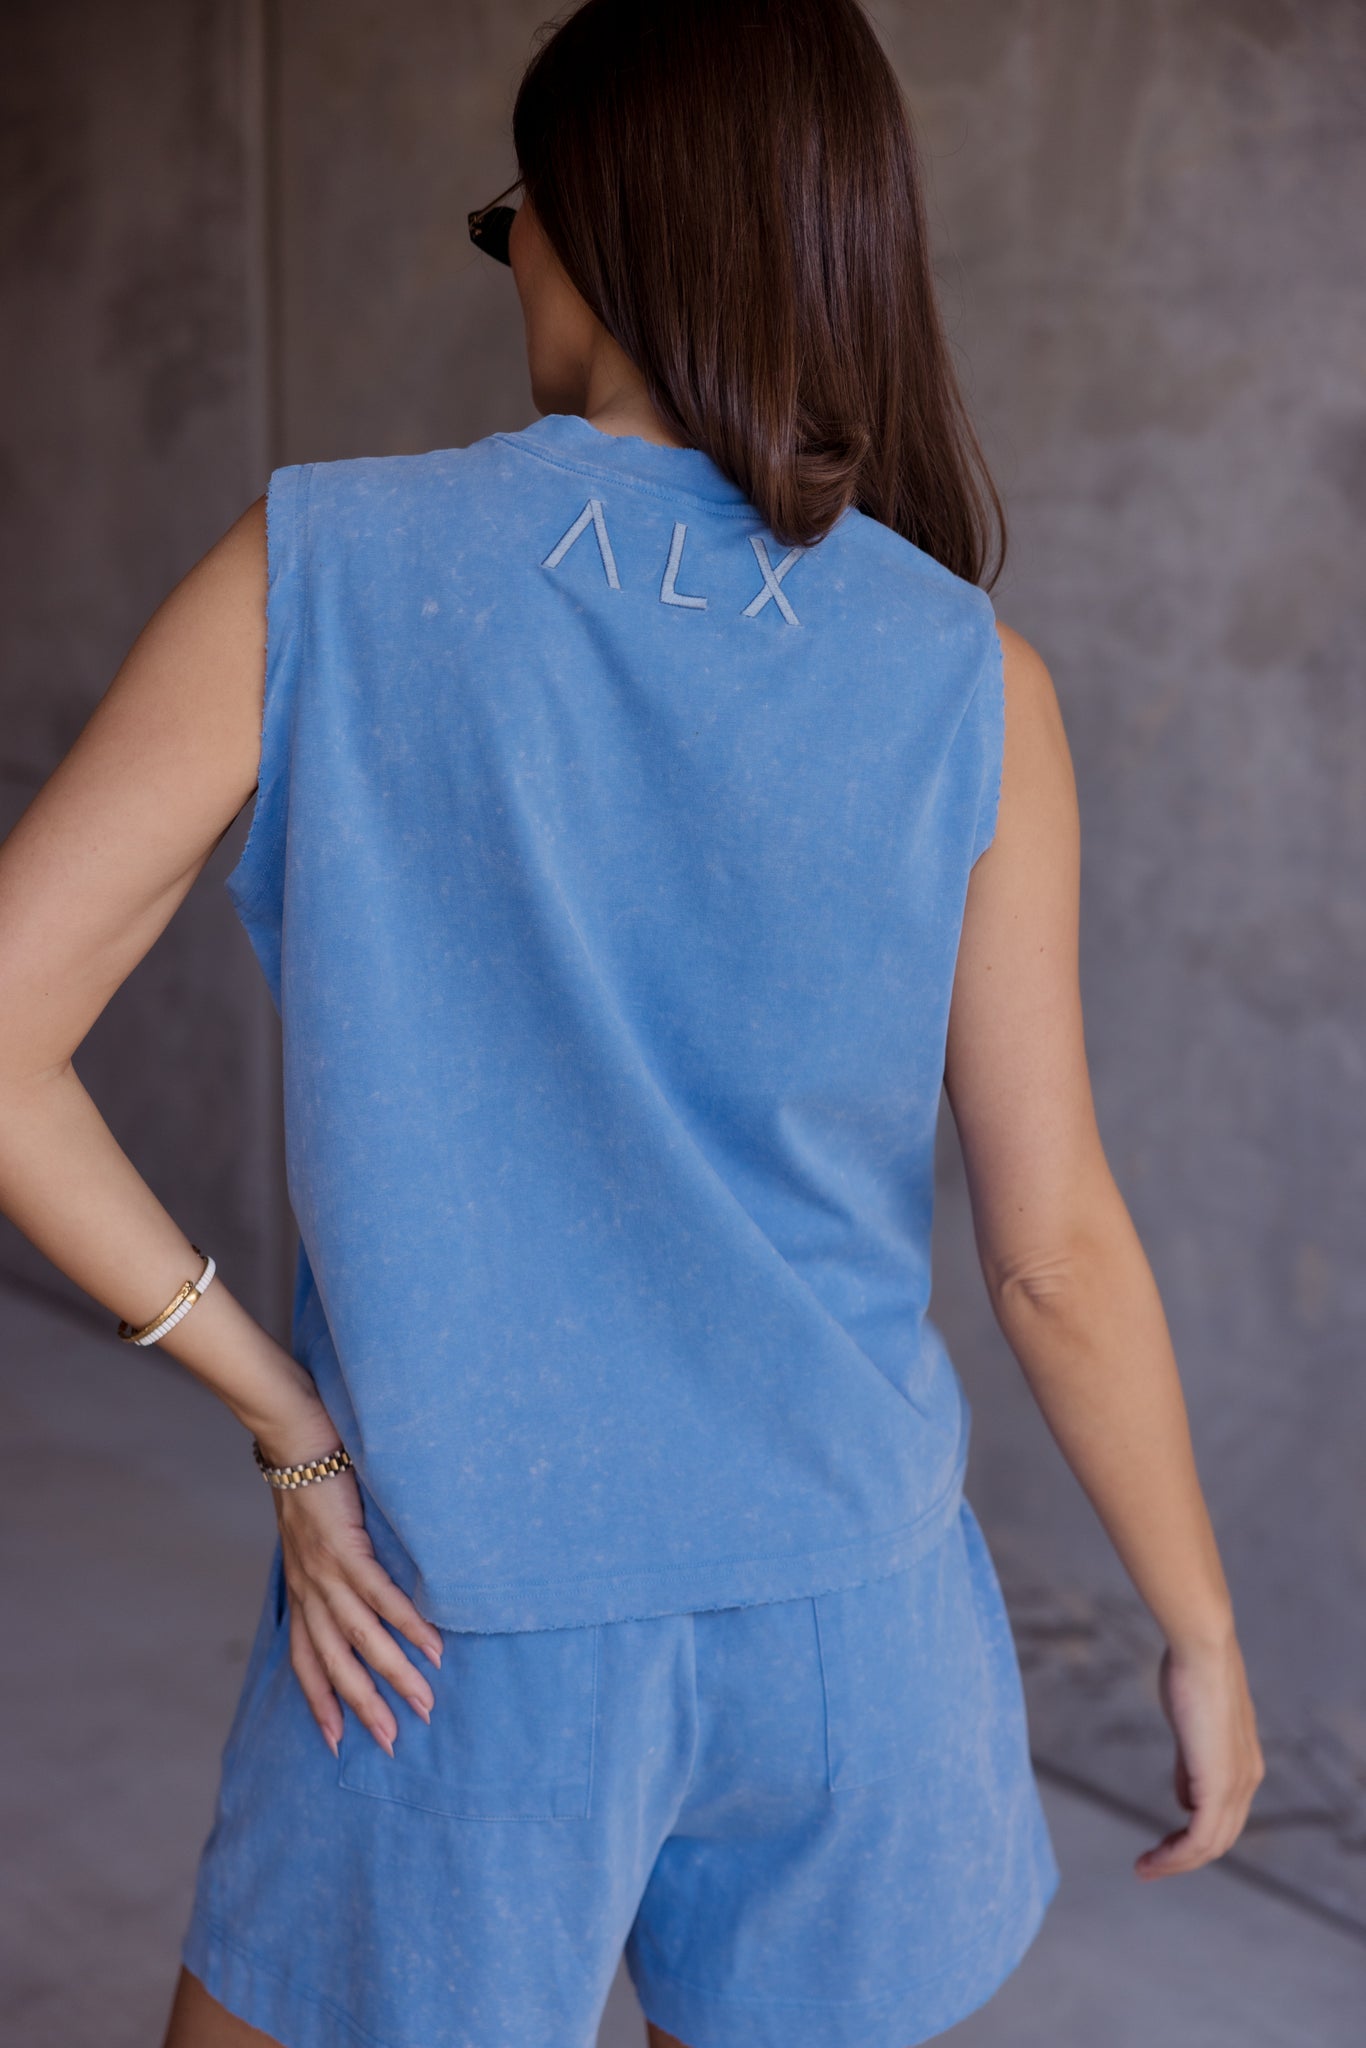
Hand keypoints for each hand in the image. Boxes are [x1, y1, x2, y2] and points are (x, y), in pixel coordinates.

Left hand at [258, 1424, 445, 1757]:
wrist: (296, 1445)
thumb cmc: (311, 1490)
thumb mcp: (311, 1542)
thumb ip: (330, 1571)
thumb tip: (359, 1594)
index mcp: (301, 1595)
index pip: (305, 1661)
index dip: (318, 1703)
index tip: (336, 1743)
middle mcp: (310, 1593)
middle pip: (336, 1664)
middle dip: (363, 1707)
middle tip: (393, 1741)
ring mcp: (326, 1574)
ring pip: (360, 1639)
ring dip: (393, 1674)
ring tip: (423, 1702)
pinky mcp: (346, 1550)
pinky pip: (380, 1597)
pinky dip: (407, 1624)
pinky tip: (432, 1646)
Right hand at [1135, 1631, 1265, 1879]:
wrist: (1203, 1650)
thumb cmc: (1191, 1674)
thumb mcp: (1190, 1727)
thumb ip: (1189, 1766)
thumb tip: (1183, 1800)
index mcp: (1243, 1766)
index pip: (1223, 1817)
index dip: (1193, 1837)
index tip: (1161, 1845)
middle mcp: (1247, 1781)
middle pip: (1220, 1840)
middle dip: (1182, 1858)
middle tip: (1147, 1866)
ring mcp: (1236, 1785)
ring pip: (1211, 1845)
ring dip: (1176, 1862)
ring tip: (1143, 1867)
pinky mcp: (1220, 1785)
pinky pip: (1200, 1838)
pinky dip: (1176, 1856)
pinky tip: (1152, 1858)